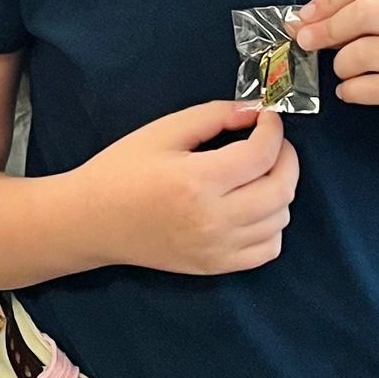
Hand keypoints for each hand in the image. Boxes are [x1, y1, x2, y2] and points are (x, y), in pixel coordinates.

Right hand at [76, 101, 298, 276]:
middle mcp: (214, 219)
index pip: (262, 155)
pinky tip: (253, 207)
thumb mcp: (163, 131)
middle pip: (281, 189)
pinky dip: (272, 225)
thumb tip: (253, 111)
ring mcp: (217, 248)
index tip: (267, 117)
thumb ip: (212, 116)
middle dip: (287, 157)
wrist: (92, 221)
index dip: (273, 129)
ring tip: (258, 173)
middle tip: (271, 142)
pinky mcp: (216, 266)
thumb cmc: (122, 170)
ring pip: (280, 219)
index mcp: (198, 180)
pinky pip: (268, 249)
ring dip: (279, 190)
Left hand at [295, 0, 378, 163]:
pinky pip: (376, 88)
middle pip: (364, 11)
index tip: (306, 16)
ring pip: (365, 52)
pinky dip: (352, 91)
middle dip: (326, 29)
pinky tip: (351, 93)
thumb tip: (303, 18)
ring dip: (341, 66)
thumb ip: (370, 15)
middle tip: (307, 43)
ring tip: (344, 73)